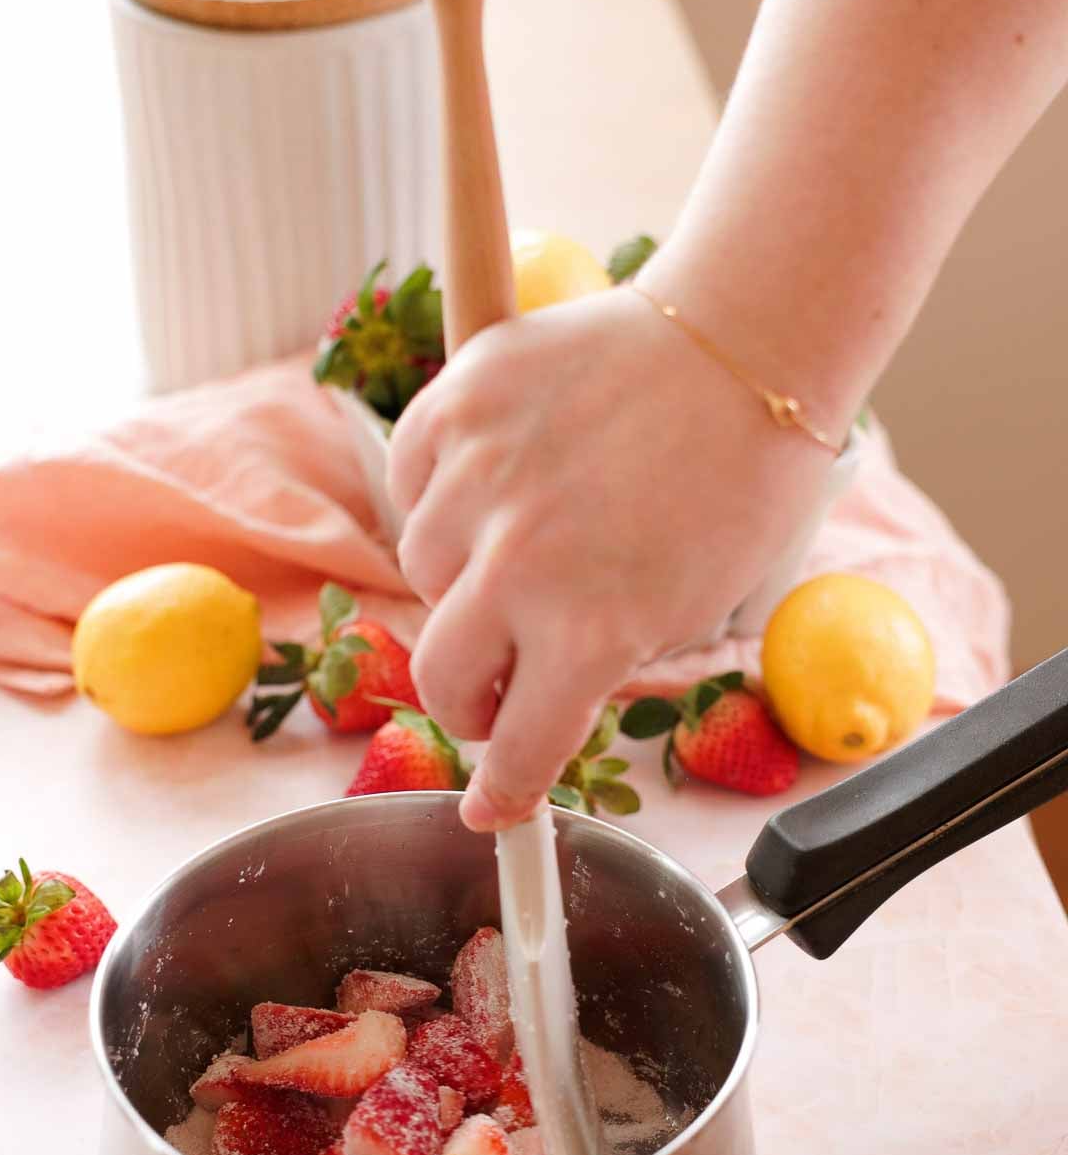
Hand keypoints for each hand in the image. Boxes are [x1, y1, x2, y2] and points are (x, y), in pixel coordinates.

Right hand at [388, 284, 833, 830]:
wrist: (745, 343)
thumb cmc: (739, 483)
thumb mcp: (689, 609)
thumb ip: (600, 662)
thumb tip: (531, 698)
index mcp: (593, 628)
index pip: (519, 748)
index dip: (503, 793)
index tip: (491, 812)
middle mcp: (520, 563)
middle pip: (442, 677)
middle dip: (468, 700)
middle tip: (495, 687)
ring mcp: (479, 478)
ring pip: (421, 572)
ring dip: (459, 582)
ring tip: (517, 546)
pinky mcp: (457, 403)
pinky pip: (410, 480)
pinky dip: (439, 496)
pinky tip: (491, 487)